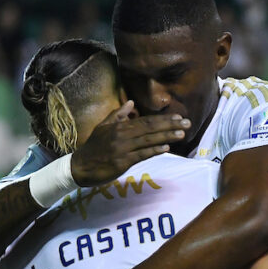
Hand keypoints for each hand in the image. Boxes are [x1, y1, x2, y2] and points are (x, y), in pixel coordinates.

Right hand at [71, 101, 190, 185]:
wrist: (80, 166)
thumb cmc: (93, 147)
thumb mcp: (103, 126)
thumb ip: (118, 114)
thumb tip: (131, 102)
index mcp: (119, 126)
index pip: (146, 120)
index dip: (163, 119)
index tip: (179, 117)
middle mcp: (122, 135)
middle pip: (150, 128)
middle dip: (170, 125)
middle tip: (187, 124)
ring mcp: (122, 148)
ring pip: (148, 141)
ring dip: (166, 137)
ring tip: (182, 134)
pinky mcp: (122, 162)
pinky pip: (142, 155)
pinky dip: (154, 151)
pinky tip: (166, 148)